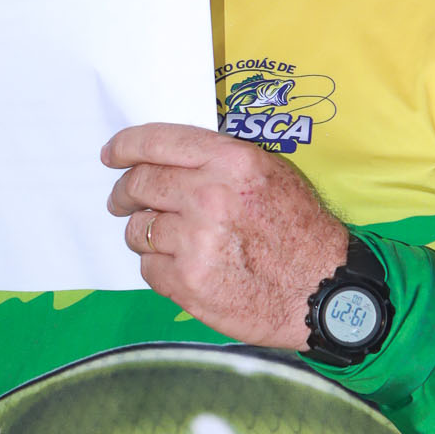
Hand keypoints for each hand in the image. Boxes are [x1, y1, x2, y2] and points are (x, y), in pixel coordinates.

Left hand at [102, 123, 349, 348]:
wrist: (324, 290)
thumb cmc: (301, 231)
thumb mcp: (270, 174)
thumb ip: (218, 162)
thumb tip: (165, 161)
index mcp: (231, 162)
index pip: (158, 143)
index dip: (125, 146)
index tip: (110, 154)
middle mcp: (209, 196)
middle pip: (139, 185)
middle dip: (124, 193)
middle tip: (121, 201)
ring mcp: (196, 242)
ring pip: (138, 229)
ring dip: (145, 234)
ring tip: (168, 241)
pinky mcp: (188, 282)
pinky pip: (148, 268)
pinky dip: (159, 268)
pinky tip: (185, 269)